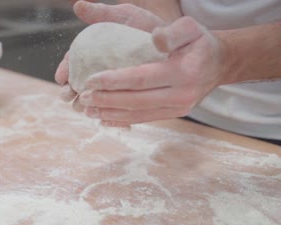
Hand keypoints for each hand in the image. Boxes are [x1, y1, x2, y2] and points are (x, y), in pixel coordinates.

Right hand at [55, 1, 164, 110]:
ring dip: (87, 103)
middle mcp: (99, 67)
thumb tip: (78, 5)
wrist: (176, 41)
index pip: (73, 61)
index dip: (65, 69)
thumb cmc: (145, 26)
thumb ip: (103, 13)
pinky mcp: (127, 95)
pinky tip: (105, 117)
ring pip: (95, 96)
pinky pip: (115, 106)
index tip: (60, 78)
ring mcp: (112, 83)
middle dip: (71, 90)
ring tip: (83, 108)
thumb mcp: (125, 16)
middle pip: (79, 81)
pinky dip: (109, 112)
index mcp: (93, 50)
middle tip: (68, 96)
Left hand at [78, 17, 229, 126]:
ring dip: (110, 113)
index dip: (114, 81)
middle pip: (136, 100)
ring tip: (87, 110)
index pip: (141, 78)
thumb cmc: (198, 41)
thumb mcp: (190, 27)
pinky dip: (123, 120)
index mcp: (183, 71)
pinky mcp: (174, 114)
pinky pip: (145, 118)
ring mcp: (179, 108)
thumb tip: (154, 39)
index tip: (90, 80)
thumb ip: (172, 31)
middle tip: (83, 97)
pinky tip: (104, 118)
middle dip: (106, 100)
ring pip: (138, 113)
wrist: (219, 63)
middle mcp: (182, 94)